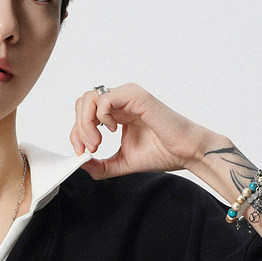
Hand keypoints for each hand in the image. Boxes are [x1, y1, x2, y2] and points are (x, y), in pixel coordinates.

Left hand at [70, 84, 213, 179]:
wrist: (185, 152)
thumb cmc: (162, 153)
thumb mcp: (122, 162)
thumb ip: (100, 165)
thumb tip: (80, 164)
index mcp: (117, 112)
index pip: (85, 114)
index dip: (76, 133)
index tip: (83, 153)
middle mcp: (121, 100)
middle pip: (83, 103)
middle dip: (79, 128)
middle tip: (91, 148)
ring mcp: (128, 95)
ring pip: (90, 97)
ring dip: (86, 123)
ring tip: (98, 142)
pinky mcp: (136, 96)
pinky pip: (105, 99)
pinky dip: (101, 117)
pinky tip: (113, 130)